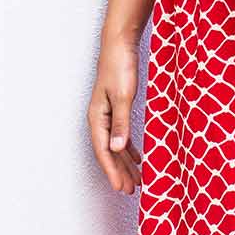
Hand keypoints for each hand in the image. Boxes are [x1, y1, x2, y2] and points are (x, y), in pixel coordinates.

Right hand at [88, 35, 142, 191]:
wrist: (120, 43)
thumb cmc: (120, 66)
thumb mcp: (123, 96)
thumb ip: (121, 123)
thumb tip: (116, 148)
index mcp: (97, 117)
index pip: (104, 152)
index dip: (112, 171)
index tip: (121, 188)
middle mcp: (100, 119)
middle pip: (109, 152)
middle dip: (119, 172)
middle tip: (130, 190)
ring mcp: (107, 114)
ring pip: (116, 145)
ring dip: (125, 163)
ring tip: (136, 179)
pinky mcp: (117, 108)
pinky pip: (121, 135)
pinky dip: (129, 149)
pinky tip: (137, 158)